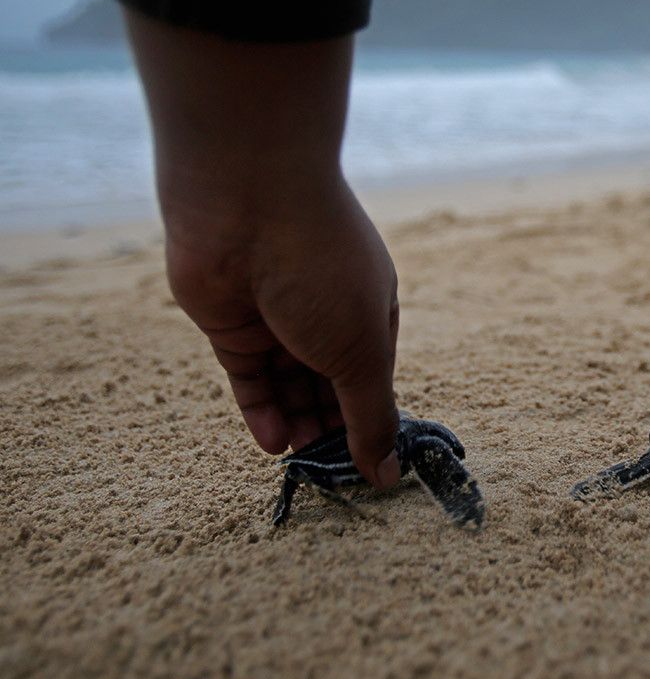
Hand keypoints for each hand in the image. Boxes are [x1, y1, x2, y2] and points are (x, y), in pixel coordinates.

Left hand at [165, 182, 402, 486]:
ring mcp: (278, 318)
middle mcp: (326, 314)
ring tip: (299, 459)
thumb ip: (372, 416)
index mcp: (372, 313)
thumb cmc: (323, 268)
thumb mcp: (361, 351)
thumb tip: (387, 475)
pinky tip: (271, 442)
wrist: (249, 203)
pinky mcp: (232, 323)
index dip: (369, 422)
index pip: (373, 380)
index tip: (366, 468)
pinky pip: (249, 377)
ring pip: (288, 386)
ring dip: (296, 424)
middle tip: (328, 473)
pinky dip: (260, 410)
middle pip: (330, 387)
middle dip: (331, 429)